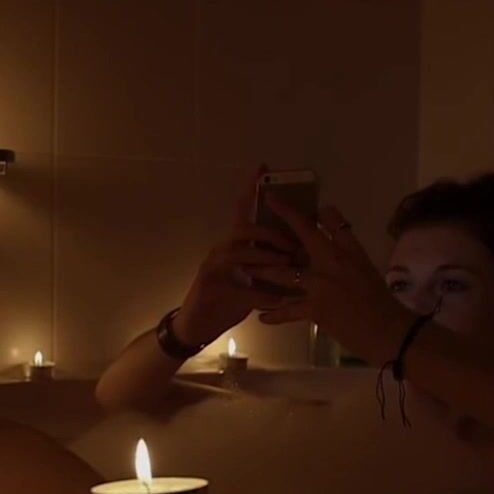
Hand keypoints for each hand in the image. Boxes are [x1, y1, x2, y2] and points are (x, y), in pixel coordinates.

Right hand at [172, 166, 298, 345]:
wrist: (195, 326)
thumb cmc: (226, 299)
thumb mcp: (248, 277)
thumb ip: (266, 262)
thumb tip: (298, 251)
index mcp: (232, 244)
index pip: (241, 211)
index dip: (250, 189)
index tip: (263, 167)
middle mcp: (220, 250)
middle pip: (243, 229)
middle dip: (269, 232)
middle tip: (291, 243)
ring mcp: (213, 269)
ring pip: (239, 254)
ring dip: (264, 257)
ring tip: (286, 263)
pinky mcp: (211, 290)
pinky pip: (241, 290)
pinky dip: (261, 295)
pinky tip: (278, 301)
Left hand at [247, 198, 416, 364]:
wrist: (387, 329)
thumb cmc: (377, 298)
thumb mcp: (363, 264)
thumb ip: (344, 240)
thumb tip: (326, 213)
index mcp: (344, 250)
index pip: (320, 223)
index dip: (293, 210)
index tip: (274, 197)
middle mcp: (330, 263)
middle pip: (297, 243)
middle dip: (274, 233)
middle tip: (251, 232)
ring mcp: (321, 286)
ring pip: (284, 275)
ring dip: (263, 272)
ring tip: (247, 270)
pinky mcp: (316, 310)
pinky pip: (289, 311)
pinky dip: (275, 315)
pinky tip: (261, 317)